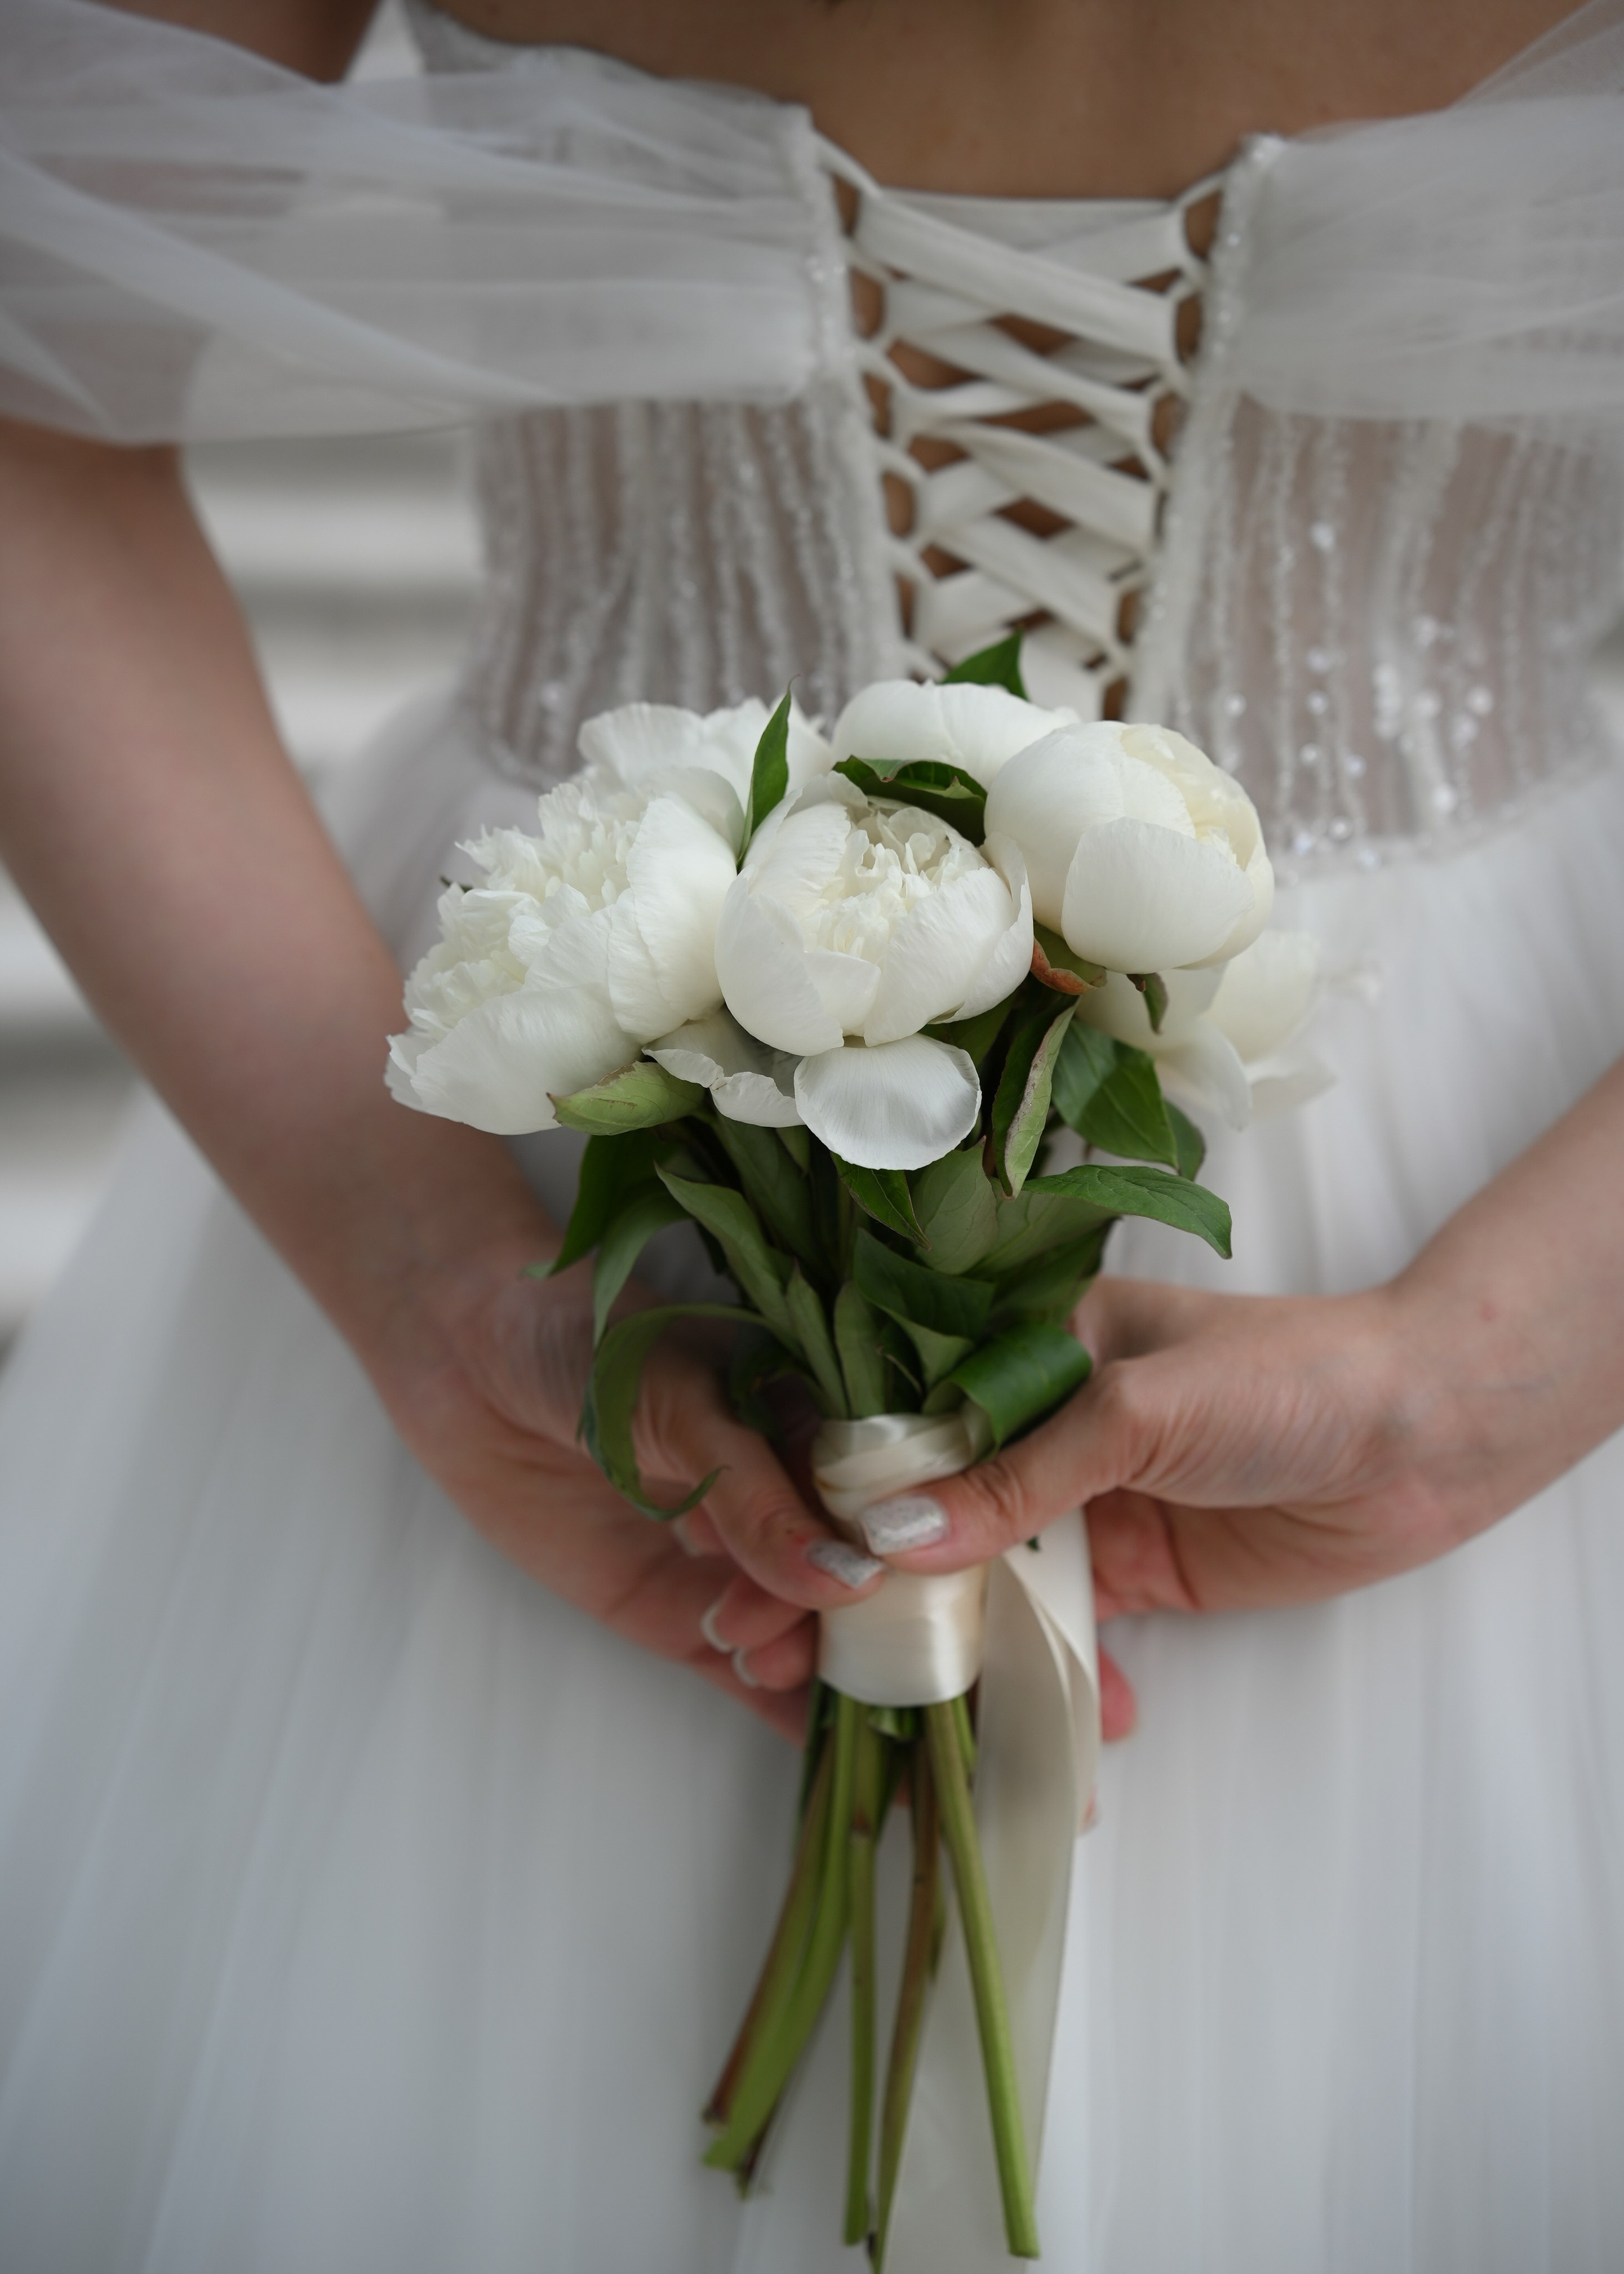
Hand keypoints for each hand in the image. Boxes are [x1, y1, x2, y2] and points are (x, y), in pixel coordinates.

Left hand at [362, 1230, 882, 1737]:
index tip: (927, 1599)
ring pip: (801, 1629)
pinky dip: (780, 1707)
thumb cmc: (583, 1343)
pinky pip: (738, 1666)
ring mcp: (732, 1556)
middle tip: (837, 1646)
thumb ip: (755, 1496)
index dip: (913, 1553)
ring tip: (769, 1654)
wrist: (465, 1353)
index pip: (889, 1503)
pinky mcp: (672, 1606)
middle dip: (860, 1625)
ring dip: (804, 1658)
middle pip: (855, 1580)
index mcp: (816, 1422)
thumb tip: (847, 1582)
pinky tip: (822, 1748)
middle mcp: (788, 1495)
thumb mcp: (679, 1403)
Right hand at [860, 1268, 1566, 1735]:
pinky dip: (1046, 1676)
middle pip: (939, 1506)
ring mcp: (1092, 1502)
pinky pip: (1068, 1629)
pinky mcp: (1138, 1574)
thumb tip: (892, 1540)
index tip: (780, 1545)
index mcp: (1034, 1343)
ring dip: (951, 1637)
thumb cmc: (1284, 1380)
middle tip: (792, 1641)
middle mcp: (1048, 1422)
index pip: (916, 1414)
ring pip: (993, 1576)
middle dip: (876, 1576)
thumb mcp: (1135, 1410)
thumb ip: (1016, 1477)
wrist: (1430, 1436)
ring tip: (877, 1697)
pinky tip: (1025, 1721)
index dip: (848, 1483)